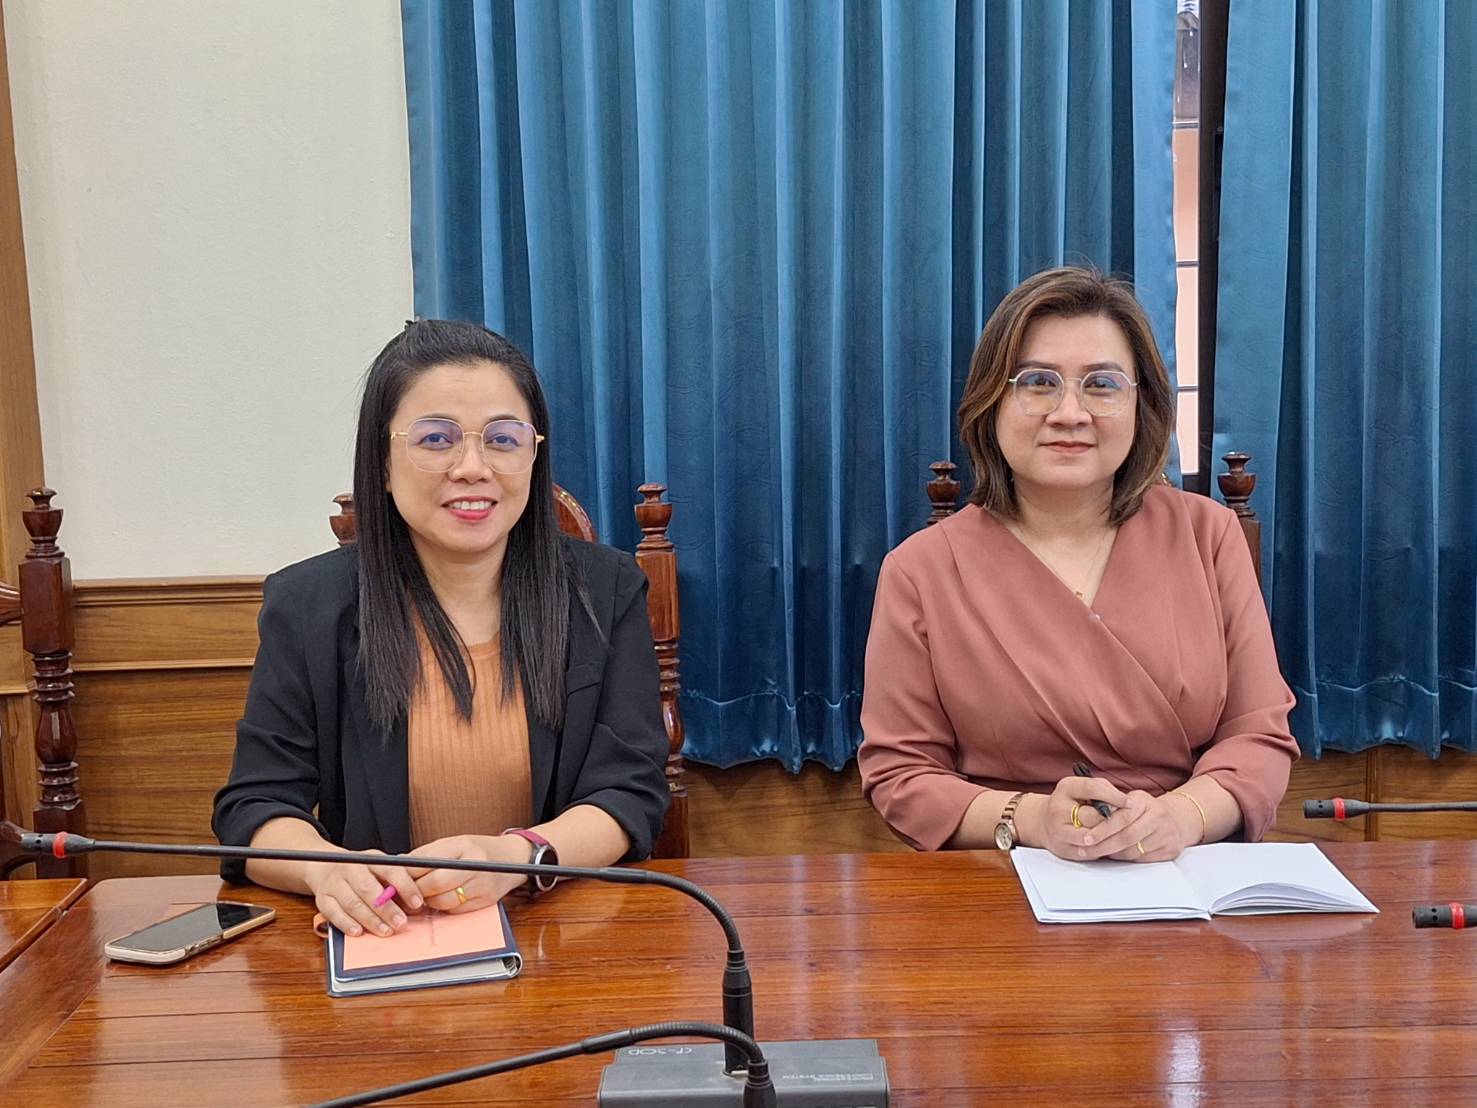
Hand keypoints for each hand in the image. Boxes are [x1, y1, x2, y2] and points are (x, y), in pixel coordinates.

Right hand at [305, 849, 424, 937]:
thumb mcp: (379, 870)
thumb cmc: (361, 872)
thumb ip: (395, 884)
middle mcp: (351, 868)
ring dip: (370, 919)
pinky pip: (333, 913)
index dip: (405, 886)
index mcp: (371, 859)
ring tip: (385, 931)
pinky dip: (346, 923)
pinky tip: (358, 931)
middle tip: (400, 923)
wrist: (325, 866)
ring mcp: (335, 883)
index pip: (391, 869)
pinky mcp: (322, 899)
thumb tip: (416, 906)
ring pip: (352, 903)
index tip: (417, 903)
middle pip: (369, 889)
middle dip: (386, 908)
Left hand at [406, 834, 533, 912]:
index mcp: (463, 847)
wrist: (513, 858)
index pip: (427, 863)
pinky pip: (456, 910)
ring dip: (428, 902)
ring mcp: (481, 885)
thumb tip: (400, 865)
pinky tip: (440, 901)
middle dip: (416, 892)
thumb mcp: (454, 843)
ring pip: (443, 901)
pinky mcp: (485, 901)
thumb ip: (428, 854)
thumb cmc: (479, 849)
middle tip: (405, 894)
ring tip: (422, 897)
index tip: (396, 880)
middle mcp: (474, 865)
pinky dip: (444, 908)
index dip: (408, 874)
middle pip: (435, 884)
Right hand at [1027, 775, 1131, 859]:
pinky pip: (1088, 852)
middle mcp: (1058, 808)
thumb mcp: (1084, 789)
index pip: (1092, 788)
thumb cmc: (1073, 802)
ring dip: (1109, 838)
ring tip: (1121, 835)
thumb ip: (1103, 790)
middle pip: (1093, 817)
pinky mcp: (1062, 848)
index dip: (1113, 796)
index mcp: (1066, 788)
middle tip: (1130, 823)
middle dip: (1113, 821)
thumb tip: (1124, 803)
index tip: (1130, 803)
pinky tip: (1110, 845)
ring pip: (1091, 838)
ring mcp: (1058, 830)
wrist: (1044, 822)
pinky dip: (1101, 849)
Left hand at [1077, 790, 1200, 862]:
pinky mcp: (1170, 850)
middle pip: (1127, 836)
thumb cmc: (1143, 811)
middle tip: (1085, 851)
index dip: (1102, 829)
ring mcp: (1166, 834)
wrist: (1176, 820)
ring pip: (1133, 850)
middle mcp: (1158, 816)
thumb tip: (1085, 819)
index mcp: (1144, 801)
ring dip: (1112, 853)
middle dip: (1103, 846)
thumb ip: (1110, 807)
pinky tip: (1116, 855)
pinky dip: (1126, 859)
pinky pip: (1142, 859)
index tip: (1086, 838)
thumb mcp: (1129, 801)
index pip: (1121, 817)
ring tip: (1098, 852)